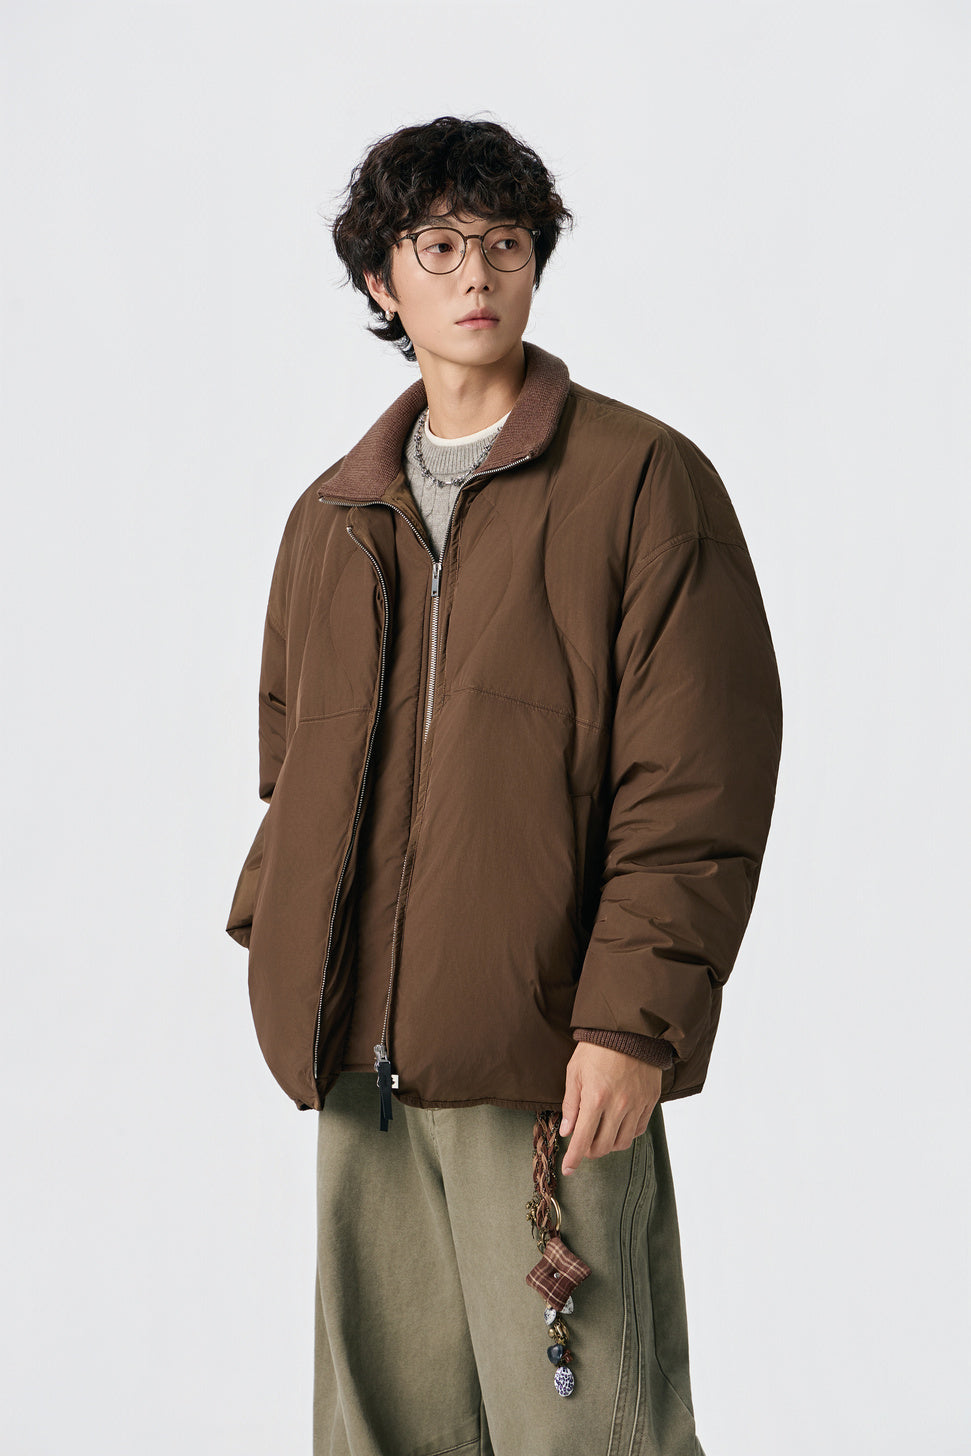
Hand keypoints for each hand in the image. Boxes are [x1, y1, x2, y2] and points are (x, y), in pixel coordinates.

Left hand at [558, 1042, 662, 1175]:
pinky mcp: (650, 1101)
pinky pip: (638, 1129)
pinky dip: (625, 1133)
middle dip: (589, 1152)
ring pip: (622, 1142)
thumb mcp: (575, 1072)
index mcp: (596, 1098)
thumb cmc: (597, 1048)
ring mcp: (637, 1104)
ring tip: (600, 1133)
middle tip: (583, 1145)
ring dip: (608, 1144)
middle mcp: (618, 1106)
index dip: (574, 1159)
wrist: (630, 1030)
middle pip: (603, 1147)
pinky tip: (617, 1124)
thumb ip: (571, 1104)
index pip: (583, 1140)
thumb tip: (567, 1131)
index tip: (568, 1170)